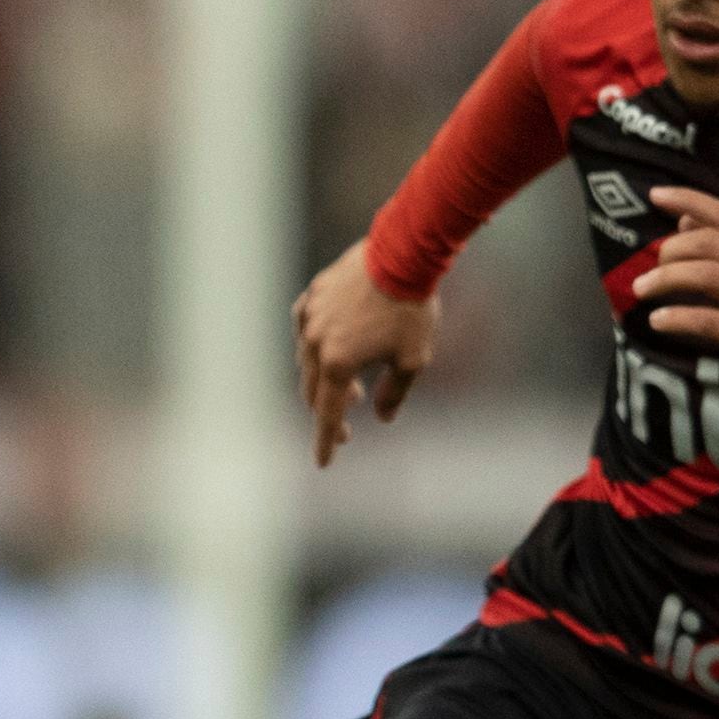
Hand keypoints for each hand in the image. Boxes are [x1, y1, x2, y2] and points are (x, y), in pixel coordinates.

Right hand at [293, 240, 438, 467]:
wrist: (402, 255)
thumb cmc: (411, 310)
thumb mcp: (413, 360)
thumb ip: (395, 393)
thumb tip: (382, 416)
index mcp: (337, 363)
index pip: (327, 414)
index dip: (326, 441)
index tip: (324, 463)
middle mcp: (315, 343)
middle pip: (312, 390)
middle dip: (329, 408)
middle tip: (352, 415)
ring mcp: (310, 317)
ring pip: (305, 359)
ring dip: (324, 376)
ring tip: (352, 381)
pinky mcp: (312, 296)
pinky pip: (305, 327)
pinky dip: (314, 343)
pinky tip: (329, 343)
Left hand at [634, 186, 718, 400]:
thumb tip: (686, 221)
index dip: (689, 200)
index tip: (655, 194)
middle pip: (711, 242)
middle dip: (671, 249)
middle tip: (650, 269)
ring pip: (708, 274)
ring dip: (667, 279)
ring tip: (642, 290)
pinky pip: (709, 322)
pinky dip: (678, 318)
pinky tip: (658, 321)